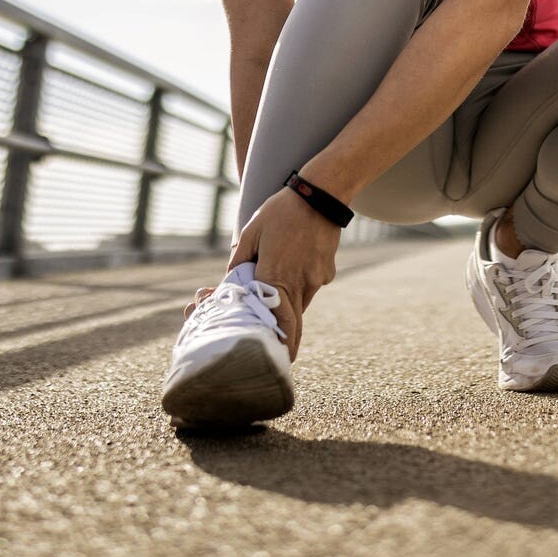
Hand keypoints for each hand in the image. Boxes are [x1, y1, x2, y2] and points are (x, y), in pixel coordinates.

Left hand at [224, 185, 340, 360]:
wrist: (321, 194)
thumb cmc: (282, 211)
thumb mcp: (252, 231)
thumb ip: (239, 260)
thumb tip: (230, 279)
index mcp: (275, 276)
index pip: (278, 321)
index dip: (282, 344)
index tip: (283, 361)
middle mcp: (299, 283)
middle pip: (293, 320)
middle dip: (287, 336)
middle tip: (282, 351)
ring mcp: (316, 279)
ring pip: (301, 302)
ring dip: (290, 304)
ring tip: (282, 289)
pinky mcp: (327, 271)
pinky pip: (311, 285)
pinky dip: (302, 283)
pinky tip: (297, 262)